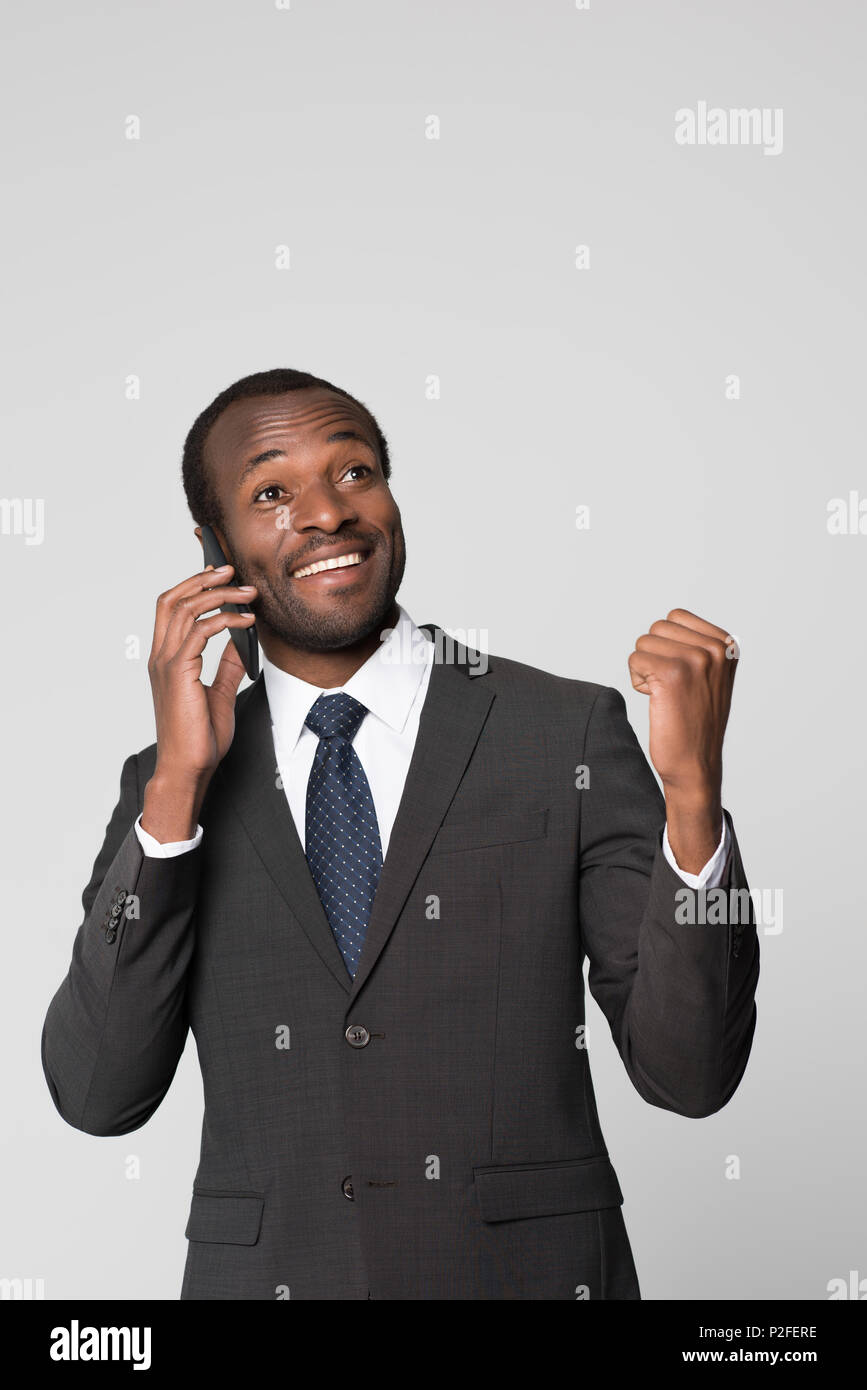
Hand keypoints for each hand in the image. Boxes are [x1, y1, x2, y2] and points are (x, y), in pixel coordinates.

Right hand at [146, 564, 257, 790]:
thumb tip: (244, 642)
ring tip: (249, 594)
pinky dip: (225, 621)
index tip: (220, 574)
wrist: (189, 768)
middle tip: (233, 569)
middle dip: (203, 579)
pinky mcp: (178, 673)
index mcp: (166, 659)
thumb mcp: (221, 694)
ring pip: (186, 610)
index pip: (170, 607)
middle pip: (173, 599)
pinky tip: (247, 622)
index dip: (192, 585)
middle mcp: (161, 656)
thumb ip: (228, 666)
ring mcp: (167, 663)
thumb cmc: (200, 738)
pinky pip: (200, 632)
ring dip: (220, 595)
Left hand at [628, 608, 737, 798]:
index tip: (683, 675)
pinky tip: (657, 700)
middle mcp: (715, 649)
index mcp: (728, 645)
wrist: (696, 763)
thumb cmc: (697, 721)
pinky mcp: (672, 673)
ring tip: (666, 694)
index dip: (667, 645)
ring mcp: (695, 659)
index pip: (676, 617)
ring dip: (645, 667)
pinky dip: (637, 680)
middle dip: (654, 655)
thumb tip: (668, 621)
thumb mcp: (711, 676)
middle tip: (672, 687)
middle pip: (657, 627)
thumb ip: (699, 645)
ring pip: (644, 642)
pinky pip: (635, 659)